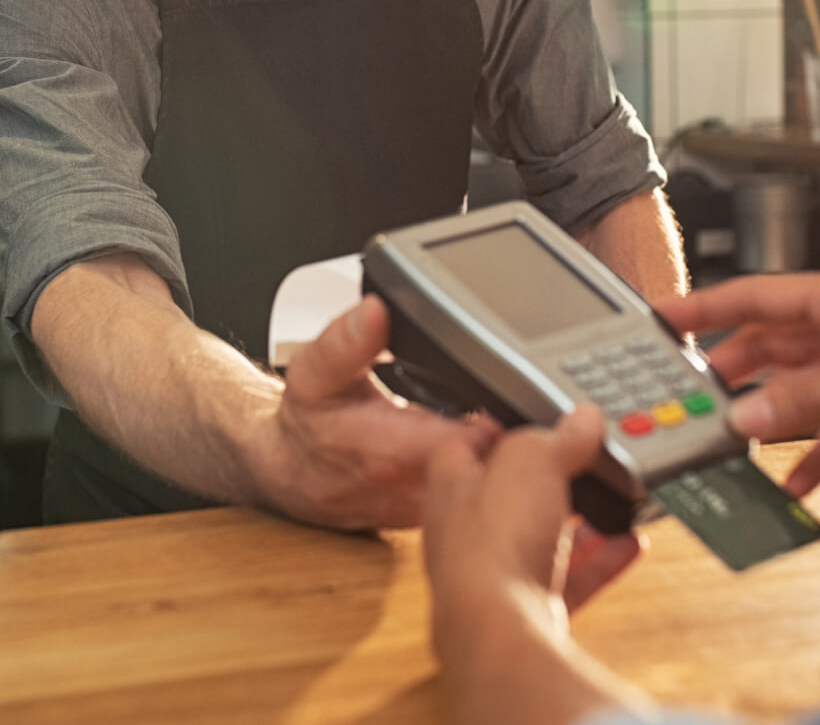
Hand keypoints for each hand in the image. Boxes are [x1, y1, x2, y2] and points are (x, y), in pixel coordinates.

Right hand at [248, 294, 500, 528]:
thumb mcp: (313, 372)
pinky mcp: (432, 516)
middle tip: (522, 404)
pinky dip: (486, 473)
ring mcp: (424, 509)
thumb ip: (345, 341)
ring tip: (506, 423)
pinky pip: (475, 497)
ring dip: (501, 457)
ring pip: (486, 487)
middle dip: (509, 437)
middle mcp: (410, 488)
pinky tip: (484, 447)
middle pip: (487, 466)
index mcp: (387, 450)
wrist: (289, 473)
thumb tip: (374, 312)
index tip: (508, 394)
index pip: (466, 443)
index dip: (495, 419)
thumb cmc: (307, 421)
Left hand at [424, 405, 639, 661]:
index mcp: (452, 486)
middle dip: (546, 478)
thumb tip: (582, 419)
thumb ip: (557, 436)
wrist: (499, 630)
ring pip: (539, 539)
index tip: (526, 417)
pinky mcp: (526, 609)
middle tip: (578, 460)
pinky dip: (600, 561)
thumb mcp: (531, 460)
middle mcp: (467, 532)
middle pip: (507, 494)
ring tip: (610, 501)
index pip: (463, 444)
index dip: (494, 427)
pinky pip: (570, 580)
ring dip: (576, 522)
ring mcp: (496, 574)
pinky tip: (627, 544)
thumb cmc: (492, 541)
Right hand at [655, 266, 819, 494]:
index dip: (703, 307)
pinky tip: (794, 481)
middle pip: (769, 346)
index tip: (661, 320)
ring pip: (798, 389)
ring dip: (769, 416)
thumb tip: (747, 416)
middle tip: (690, 398)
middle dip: (730, 373)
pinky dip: (813, 454)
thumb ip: (809, 399)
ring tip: (733, 442)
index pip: (753, 297)